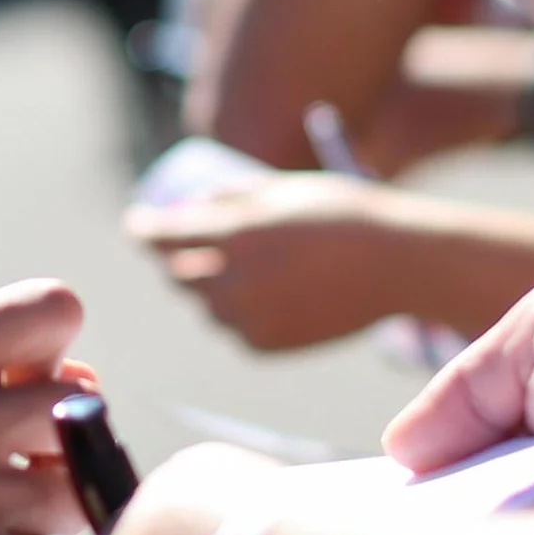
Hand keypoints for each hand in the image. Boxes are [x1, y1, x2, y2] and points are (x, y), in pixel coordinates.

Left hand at [129, 175, 417, 351]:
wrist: (396, 264)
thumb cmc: (340, 213)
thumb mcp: (280, 190)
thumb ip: (227, 200)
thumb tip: (185, 211)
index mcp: (234, 234)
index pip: (165, 235)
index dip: (146, 230)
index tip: (137, 225)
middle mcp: (234, 280)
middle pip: (179, 274)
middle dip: (179, 257)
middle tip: (193, 244)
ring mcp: (249, 317)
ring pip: (206, 305)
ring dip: (213, 286)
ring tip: (254, 266)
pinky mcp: (266, 344)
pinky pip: (234, 328)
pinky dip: (240, 312)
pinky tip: (273, 293)